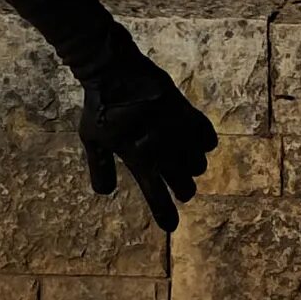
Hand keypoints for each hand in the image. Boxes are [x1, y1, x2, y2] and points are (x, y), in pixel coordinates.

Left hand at [78, 52, 216, 232]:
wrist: (116, 73)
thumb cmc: (101, 108)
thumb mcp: (92, 140)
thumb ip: (100, 167)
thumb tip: (105, 192)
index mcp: (139, 160)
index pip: (157, 196)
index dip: (165, 214)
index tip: (171, 226)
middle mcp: (164, 150)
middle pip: (184, 185)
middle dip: (180, 190)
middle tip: (177, 188)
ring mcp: (180, 132)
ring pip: (197, 165)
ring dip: (190, 169)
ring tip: (180, 164)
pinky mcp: (190, 115)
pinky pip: (208, 141)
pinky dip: (202, 146)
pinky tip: (192, 144)